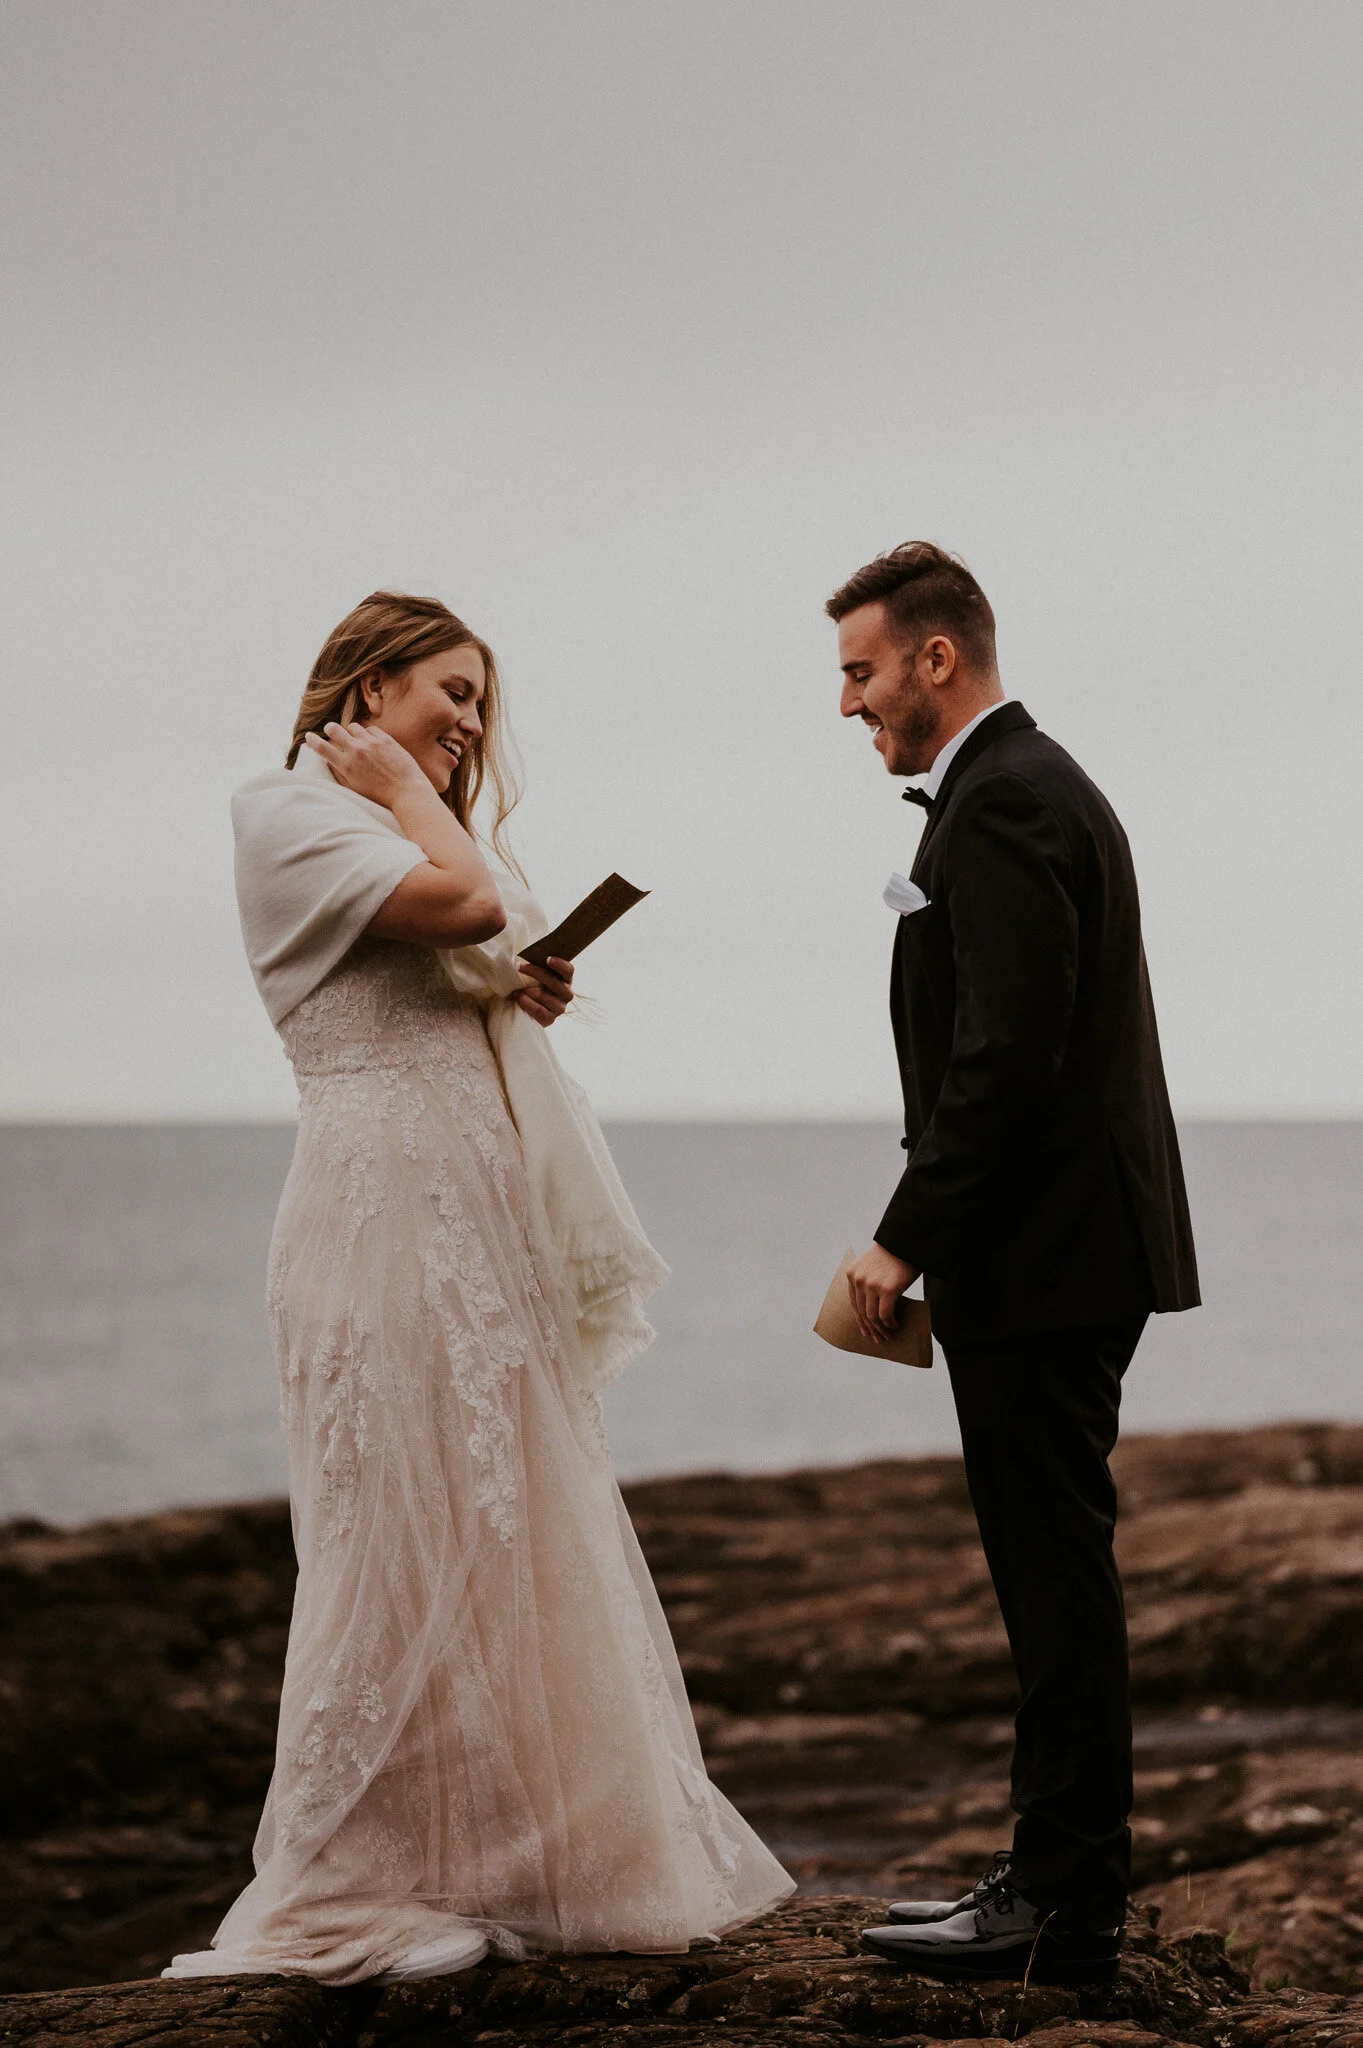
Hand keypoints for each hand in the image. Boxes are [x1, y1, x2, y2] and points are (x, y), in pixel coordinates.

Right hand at [305, 723, 426, 808]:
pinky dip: (368, 734)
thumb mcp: (354, 788)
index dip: (312, 740)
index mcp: (346, 766)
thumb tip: (328, 761)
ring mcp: (371, 743)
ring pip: (352, 726)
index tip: (309, 736)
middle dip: (330, 728)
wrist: (407, 792)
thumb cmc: (380, 795)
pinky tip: (373, 743)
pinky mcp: (385, 739)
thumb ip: (339, 773)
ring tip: (356, 740)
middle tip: (331, 731)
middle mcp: (356, 751)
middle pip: (333, 729)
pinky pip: (370, 728)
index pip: (322, 748)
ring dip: (351, 732)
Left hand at [514, 956, 573, 1026]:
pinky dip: (525, 1002)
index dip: (560, 964)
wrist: (524, 1008)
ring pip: (543, 995)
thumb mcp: (536, 973)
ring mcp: (560, 1007)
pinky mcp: (551, 1019)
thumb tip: (527, 957)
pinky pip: (538, 1010)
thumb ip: (538, 965)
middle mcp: (567, 993)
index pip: (568, 970)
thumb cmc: (530, 985)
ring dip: (527, 990)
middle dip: (535, 972)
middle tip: (518, 966)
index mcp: (566, 979)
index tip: (547, 959)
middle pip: (554, 981)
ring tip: (516, 988)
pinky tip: (517, 996)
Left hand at [847, 1243, 918, 1343]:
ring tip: (889, 1336)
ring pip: (872, 1317)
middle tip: (879, 1339)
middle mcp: (859, 1280)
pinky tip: (896, 1326)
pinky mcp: (887, 1290)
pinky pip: (885, 1315)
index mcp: (852, 1274)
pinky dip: (890, 1324)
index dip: (860, 1320)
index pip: (853, 1304)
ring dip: (881, 1330)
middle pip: (862, 1312)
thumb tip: (873, 1308)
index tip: (866, 1331)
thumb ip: (868, 1281)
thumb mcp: (872, 1264)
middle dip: (871, 1329)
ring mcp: (871, 1285)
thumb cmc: (894, 1253)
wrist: (907, 1241)